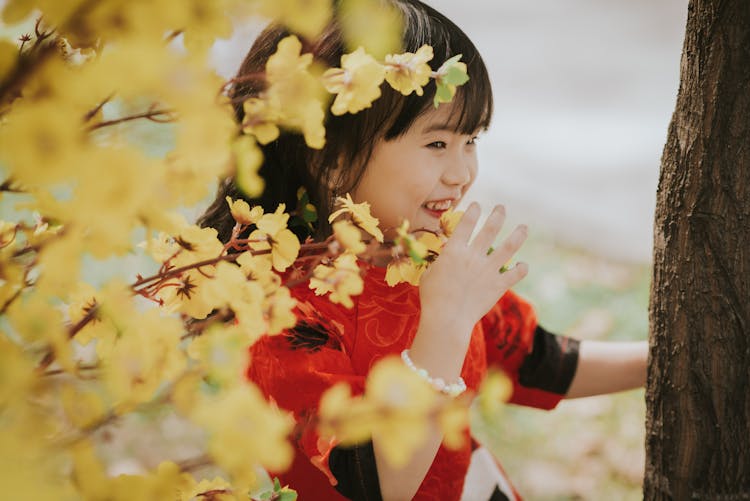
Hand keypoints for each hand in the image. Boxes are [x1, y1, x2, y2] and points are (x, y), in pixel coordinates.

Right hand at [419, 203, 528, 340]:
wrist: (447, 318)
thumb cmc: (432, 297)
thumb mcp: (428, 274)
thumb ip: (440, 263)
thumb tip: (445, 259)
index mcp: (454, 251)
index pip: (466, 224)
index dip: (473, 211)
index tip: (478, 205)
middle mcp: (474, 256)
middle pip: (490, 229)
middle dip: (498, 215)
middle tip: (502, 208)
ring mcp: (488, 270)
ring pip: (508, 247)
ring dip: (518, 235)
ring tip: (524, 227)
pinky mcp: (498, 285)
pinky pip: (515, 274)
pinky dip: (521, 268)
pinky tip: (523, 265)